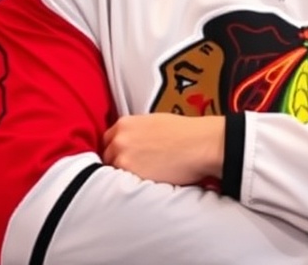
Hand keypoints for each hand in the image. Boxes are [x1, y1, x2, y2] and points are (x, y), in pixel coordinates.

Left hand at [102, 113, 223, 184]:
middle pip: (107, 156)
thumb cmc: (185, 133)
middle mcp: (120, 140)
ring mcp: (123, 158)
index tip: (122, 156)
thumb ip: (136, 131)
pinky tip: (145, 183)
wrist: (200, 144)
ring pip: (114, 172)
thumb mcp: (154, 122)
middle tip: (134, 169)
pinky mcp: (131, 176)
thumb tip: (131, 143)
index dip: (115, 149)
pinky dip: (131, 186)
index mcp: (124, 123)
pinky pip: (123, 184)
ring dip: (124, 175)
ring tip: (142, 177)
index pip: (107, 140)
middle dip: (118, 163)